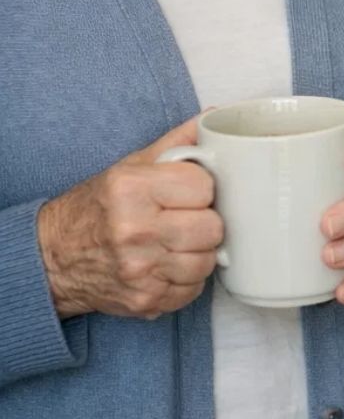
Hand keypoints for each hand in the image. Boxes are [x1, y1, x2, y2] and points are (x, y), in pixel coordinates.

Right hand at [37, 118, 223, 320]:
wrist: (54, 257)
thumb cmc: (97, 207)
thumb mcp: (131, 167)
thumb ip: (177, 143)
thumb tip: (215, 118)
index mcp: (132, 189)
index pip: (204, 187)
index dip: (202, 189)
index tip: (190, 192)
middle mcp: (135, 230)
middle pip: (212, 228)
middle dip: (205, 222)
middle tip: (186, 218)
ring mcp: (140, 270)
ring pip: (207, 261)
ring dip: (199, 252)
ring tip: (177, 242)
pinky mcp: (145, 299)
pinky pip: (193, 289)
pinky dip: (187, 279)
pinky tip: (168, 264)